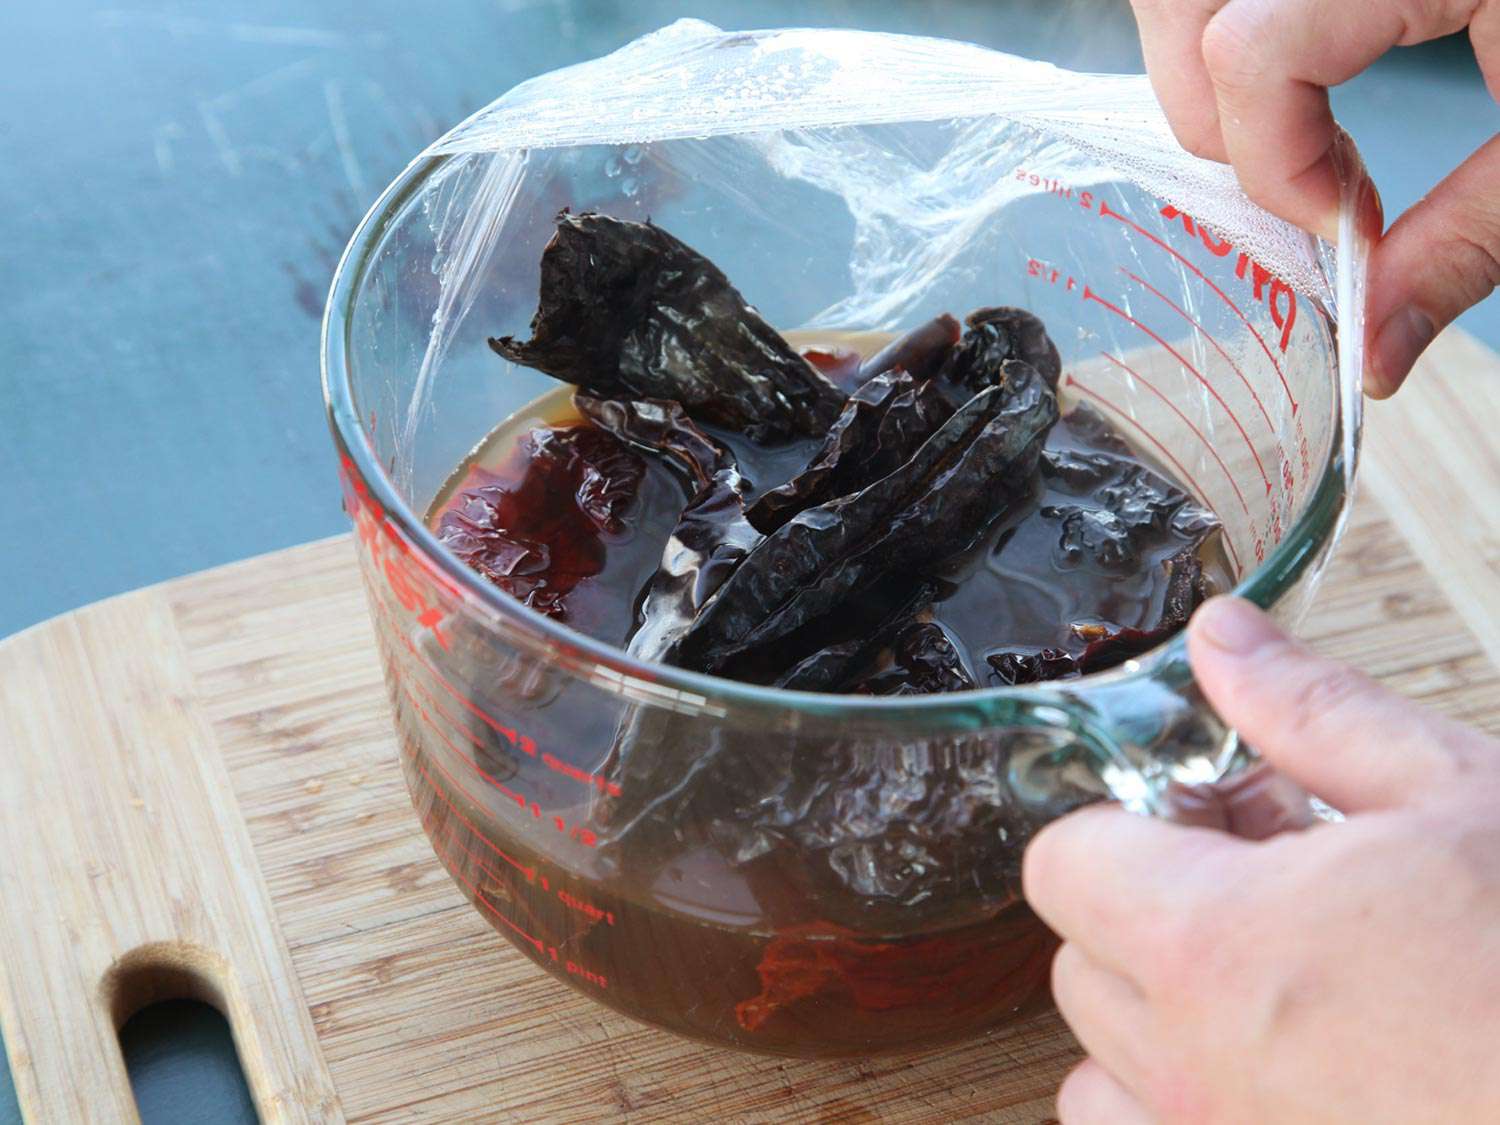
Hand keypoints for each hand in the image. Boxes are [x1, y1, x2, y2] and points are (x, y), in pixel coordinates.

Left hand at [1023, 596, 1499, 1122]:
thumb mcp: (1459, 795)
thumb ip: (1310, 711)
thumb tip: (1222, 638)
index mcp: (1218, 947)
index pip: (1065, 861)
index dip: (1131, 818)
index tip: (1215, 812)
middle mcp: (1194, 1070)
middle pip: (1080, 957)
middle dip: (1153, 901)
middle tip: (1274, 880)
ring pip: (1103, 1070)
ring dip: (1158, 1014)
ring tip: (1284, 980)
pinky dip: (1184, 1107)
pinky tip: (1297, 1066)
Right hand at [1128, 0, 1499, 395]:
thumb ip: (1469, 239)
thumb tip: (1372, 359)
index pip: (1251, 49)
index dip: (1278, 161)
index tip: (1348, 224)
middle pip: (1184, 7)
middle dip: (1211, 120)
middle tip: (1297, 182)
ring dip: (1212, 76)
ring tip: (1301, 129)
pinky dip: (1241, 34)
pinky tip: (1316, 73)